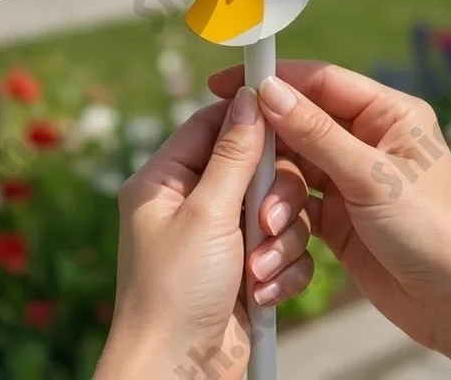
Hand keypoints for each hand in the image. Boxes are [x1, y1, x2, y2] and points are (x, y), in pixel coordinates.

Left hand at [96, 89, 313, 379]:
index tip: (285, 110)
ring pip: (274, 209)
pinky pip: (282, 248)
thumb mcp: (206, 215)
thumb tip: (249, 98)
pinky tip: (264, 293)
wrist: (180, 378)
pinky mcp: (244, 269)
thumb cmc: (175, 295)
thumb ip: (234, 154)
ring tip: (259, 270)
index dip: (247, 116)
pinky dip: (281, 269)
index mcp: (165, 181)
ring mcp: (220, 238)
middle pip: (253, 166)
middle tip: (266, 221)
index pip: (210, 124)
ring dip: (278, 240)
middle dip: (271, 196)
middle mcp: (192, 204)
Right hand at [208, 62, 450, 357]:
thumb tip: (269, 90)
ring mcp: (352, 178)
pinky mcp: (340, 216)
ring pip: (294, 171)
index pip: (321, 82)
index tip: (228, 84)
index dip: (275, 80)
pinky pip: (298, 207)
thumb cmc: (434, 231)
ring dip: (275, 198)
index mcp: (389, 114)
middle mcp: (368, 139)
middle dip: (270, 154)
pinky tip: (270, 245)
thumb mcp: (371, 177)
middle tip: (235, 167)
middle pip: (300, 127)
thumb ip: (316, 133)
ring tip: (267, 228)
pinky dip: (283, 224)